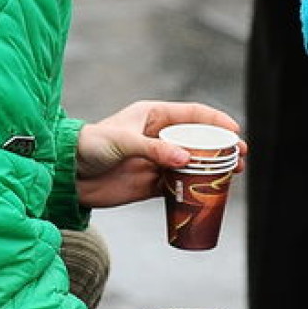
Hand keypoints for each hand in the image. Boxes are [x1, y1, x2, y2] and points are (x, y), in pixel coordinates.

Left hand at [75, 100, 244, 208]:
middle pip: (199, 140)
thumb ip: (154, 150)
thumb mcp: (122, 142)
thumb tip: (186, 160)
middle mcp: (159, 137)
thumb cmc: (90, 146)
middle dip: (221, 148)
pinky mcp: (151, 184)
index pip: (193, 114)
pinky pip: (179, 186)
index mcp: (153, 116)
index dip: (216, 121)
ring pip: (193, 164)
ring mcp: (156, 161)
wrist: (67, 175)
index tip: (234, 132)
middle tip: (240, 158)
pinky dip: (194, 190)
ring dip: (212, 170)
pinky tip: (209, 195)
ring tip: (233, 175)